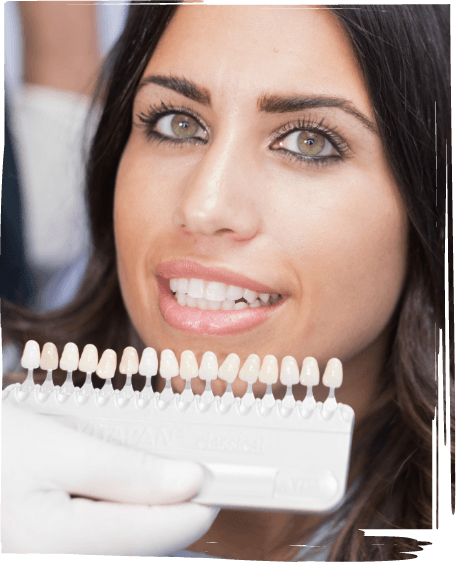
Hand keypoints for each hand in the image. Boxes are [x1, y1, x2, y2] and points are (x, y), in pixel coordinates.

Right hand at [1, 401, 218, 554]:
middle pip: (143, 546)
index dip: (198, 503)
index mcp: (53, 543)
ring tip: (154, 476)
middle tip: (187, 468)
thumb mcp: (59, 446)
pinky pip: (103, 545)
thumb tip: (190, 481)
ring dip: (146, 513)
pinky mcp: (53, 554)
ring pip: (125, 548)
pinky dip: (123, 519)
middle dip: (172, 508)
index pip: (157, 532)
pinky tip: (121, 494)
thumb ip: (126, 470)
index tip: (223, 477)